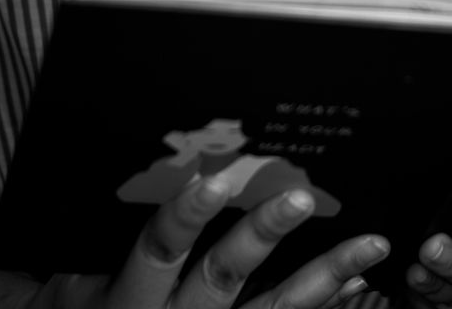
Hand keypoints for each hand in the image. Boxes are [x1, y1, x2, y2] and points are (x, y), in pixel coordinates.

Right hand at [27, 170, 389, 308]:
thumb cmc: (84, 305)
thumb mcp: (82, 273)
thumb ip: (121, 223)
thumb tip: (170, 158)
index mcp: (131, 295)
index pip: (159, 248)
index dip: (186, 214)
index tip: (214, 179)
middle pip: (224, 276)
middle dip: (263, 233)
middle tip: (299, 196)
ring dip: (324, 274)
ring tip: (368, 244)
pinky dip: (324, 302)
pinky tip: (356, 283)